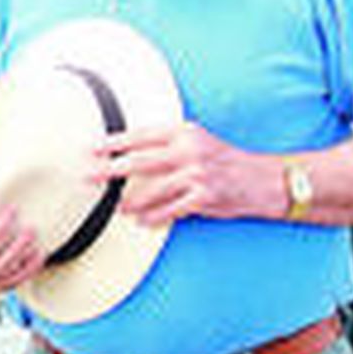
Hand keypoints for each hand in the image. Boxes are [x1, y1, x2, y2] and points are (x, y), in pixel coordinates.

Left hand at [94, 122, 279, 225]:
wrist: (263, 180)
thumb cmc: (223, 161)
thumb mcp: (197, 142)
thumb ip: (168, 145)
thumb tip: (129, 153)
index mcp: (185, 132)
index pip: (142, 135)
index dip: (114, 142)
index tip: (92, 148)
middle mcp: (190, 151)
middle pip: (141, 160)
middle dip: (111, 169)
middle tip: (88, 175)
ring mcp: (198, 174)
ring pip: (153, 190)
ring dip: (132, 201)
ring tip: (117, 207)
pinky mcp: (205, 197)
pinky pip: (170, 210)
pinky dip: (153, 217)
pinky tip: (141, 221)